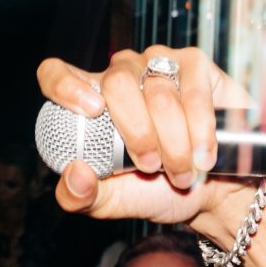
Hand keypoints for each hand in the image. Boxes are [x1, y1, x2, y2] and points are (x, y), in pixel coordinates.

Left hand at [34, 46, 249, 221]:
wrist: (210, 192)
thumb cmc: (155, 190)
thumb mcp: (112, 202)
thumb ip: (81, 197)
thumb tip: (74, 172)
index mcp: (88, 103)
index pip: (55, 74)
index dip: (65, 85)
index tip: (91, 111)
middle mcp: (120, 75)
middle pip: (117, 83)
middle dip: (138, 132)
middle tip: (150, 166)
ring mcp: (157, 64)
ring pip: (159, 93)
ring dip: (173, 142)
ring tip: (181, 171)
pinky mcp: (194, 65)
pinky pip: (193, 93)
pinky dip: (199, 130)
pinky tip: (202, 154)